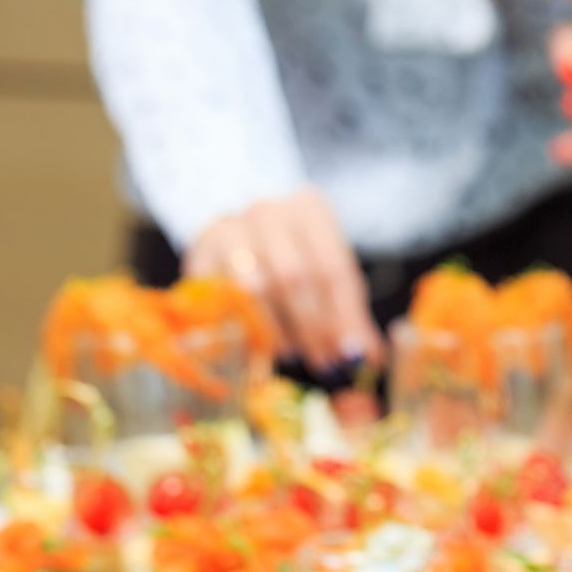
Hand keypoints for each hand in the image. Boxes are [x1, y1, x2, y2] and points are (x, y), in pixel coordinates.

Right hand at [184, 189, 380, 375]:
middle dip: (313, 327)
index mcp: (310, 210)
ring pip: (256, 287)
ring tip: (294, 354)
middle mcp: (268, 212)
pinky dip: (243, 326)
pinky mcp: (200, 252)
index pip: (332, 268)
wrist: (235, 224)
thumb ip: (348, 312)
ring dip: (278, 329)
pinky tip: (260, 345)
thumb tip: (370, 358)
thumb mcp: (328, 273)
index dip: (343, 316)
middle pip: (294, 277)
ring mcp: (229, 228)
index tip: (351, 353)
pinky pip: (223, 297)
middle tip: (324, 362)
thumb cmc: (293, 252)